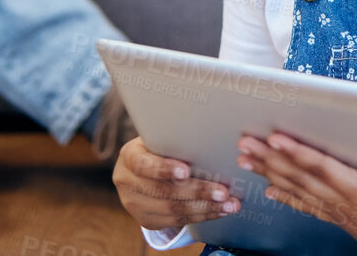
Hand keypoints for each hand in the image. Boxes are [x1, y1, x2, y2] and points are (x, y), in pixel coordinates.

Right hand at [113, 137, 242, 229]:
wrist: (141, 169)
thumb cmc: (159, 146)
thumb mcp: (159, 138)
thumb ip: (175, 140)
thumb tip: (210, 135)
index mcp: (129, 156)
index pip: (143, 164)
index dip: (164, 168)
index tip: (186, 171)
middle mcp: (127, 183)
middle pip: (163, 192)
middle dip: (197, 192)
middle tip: (223, 192)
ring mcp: (135, 205)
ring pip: (172, 210)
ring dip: (205, 208)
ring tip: (229, 204)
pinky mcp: (147, 220)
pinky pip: (176, 221)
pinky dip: (201, 216)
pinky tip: (219, 211)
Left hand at [236, 134, 356, 255]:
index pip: (323, 169)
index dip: (298, 152)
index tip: (276, 138)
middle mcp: (345, 204)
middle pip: (301, 177)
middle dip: (271, 159)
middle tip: (245, 143)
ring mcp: (340, 214)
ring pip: (298, 190)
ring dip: (271, 174)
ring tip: (246, 160)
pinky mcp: (341, 220)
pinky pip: (307, 206)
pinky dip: (287, 197)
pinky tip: (271, 190)